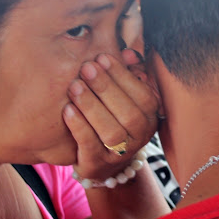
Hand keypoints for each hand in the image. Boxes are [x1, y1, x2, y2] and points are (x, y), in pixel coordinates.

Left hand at [62, 49, 158, 179]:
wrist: (99, 159)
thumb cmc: (111, 117)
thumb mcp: (123, 95)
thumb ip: (128, 73)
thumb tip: (129, 54)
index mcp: (150, 117)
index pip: (144, 96)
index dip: (123, 76)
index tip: (102, 57)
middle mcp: (140, 137)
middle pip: (129, 114)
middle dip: (106, 88)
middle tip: (86, 68)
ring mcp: (120, 154)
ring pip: (112, 131)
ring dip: (92, 106)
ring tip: (75, 86)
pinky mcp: (97, 165)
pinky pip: (90, 146)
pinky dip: (79, 126)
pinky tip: (68, 109)